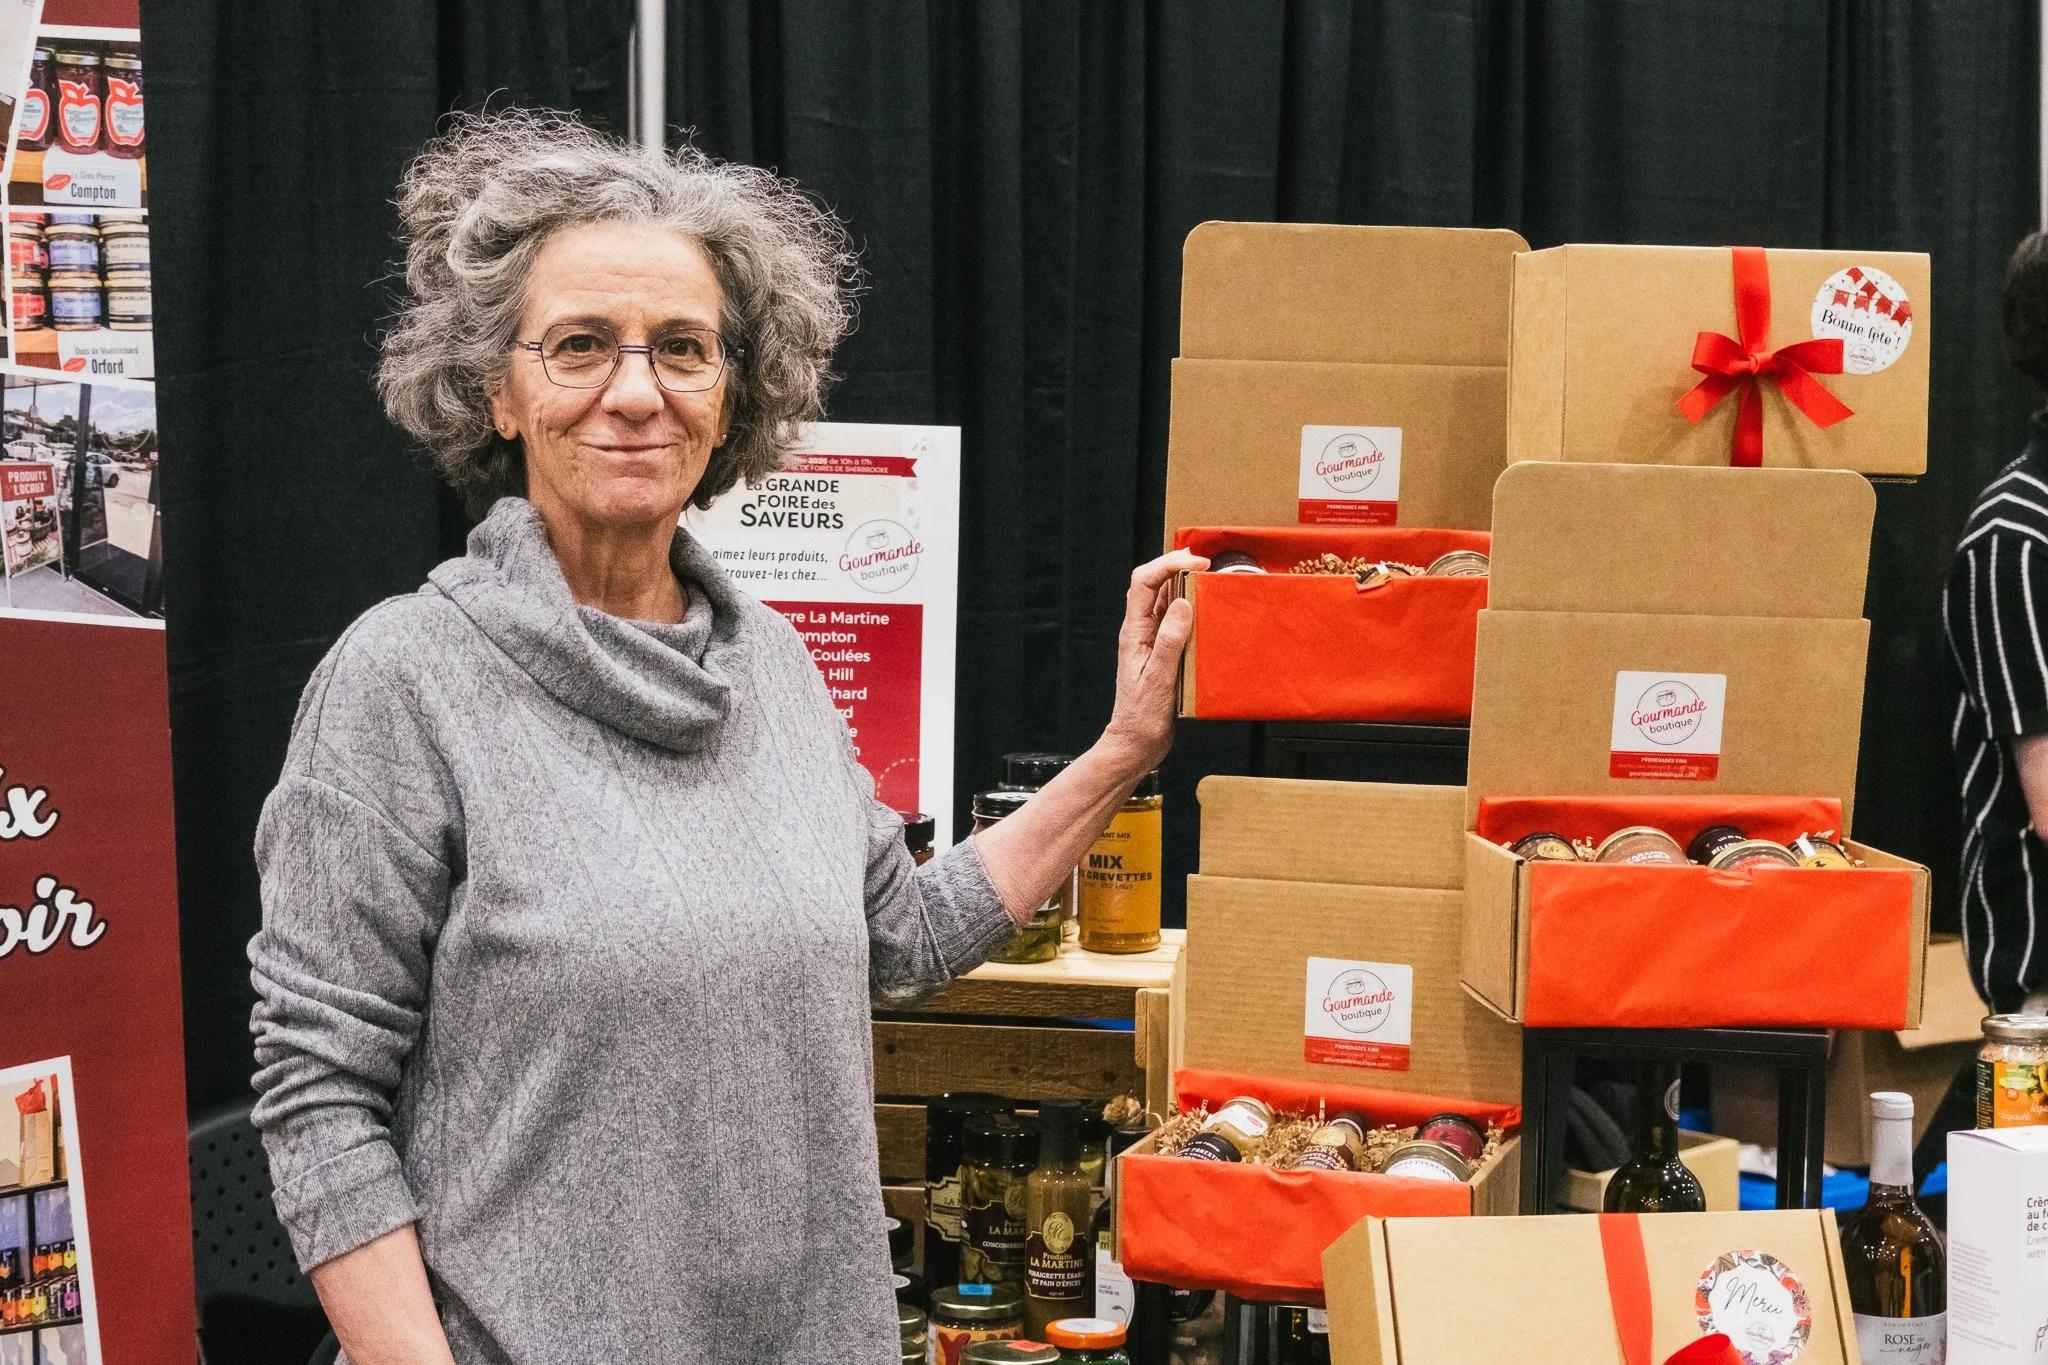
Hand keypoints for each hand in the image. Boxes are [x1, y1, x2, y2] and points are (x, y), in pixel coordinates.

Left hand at [1100, 549, 1207, 774]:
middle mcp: (1141, 631)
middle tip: (1207, 566)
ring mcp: (1151, 640)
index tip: (1196, 562)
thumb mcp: (1159, 678)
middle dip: (1178, 566)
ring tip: (1210, 583)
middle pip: (1154, 584)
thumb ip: (1170, 640)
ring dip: (1186, 586)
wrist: (1137, 743)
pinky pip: (1176, 621)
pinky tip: (1207, 613)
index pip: (1143, 583)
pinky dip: (1192, 610)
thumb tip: (1183, 604)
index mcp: (1134, 632)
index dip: (1168, 564)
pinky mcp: (1163, 651)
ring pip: (1166, 600)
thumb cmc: (1142, 717)